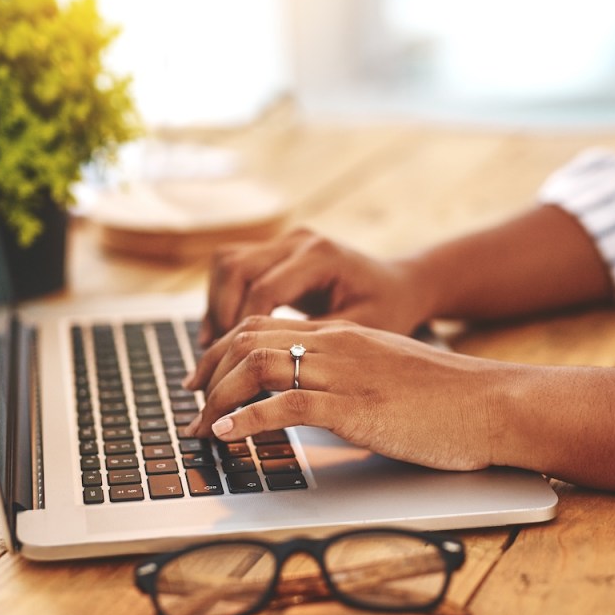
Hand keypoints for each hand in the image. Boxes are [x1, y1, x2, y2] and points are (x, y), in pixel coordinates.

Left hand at [184, 315, 515, 470]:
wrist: (495, 402)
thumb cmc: (450, 399)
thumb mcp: (389, 376)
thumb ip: (349, 379)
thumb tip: (312, 402)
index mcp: (345, 335)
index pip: (263, 327)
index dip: (222, 351)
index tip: (203, 379)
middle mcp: (338, 344)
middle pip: (248, 339)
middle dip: (207, 371)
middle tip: (189, 402)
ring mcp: (346, 374)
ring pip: (258, 367)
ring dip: (218, 399)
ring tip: (199, 427)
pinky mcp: (357, 407)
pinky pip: (287, 405)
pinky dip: (248, 419)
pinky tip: (228, 436)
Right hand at [199, 229, 430, 345]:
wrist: (402, 284)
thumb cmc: (388, 310)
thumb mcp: (359, 331)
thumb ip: (313, 345)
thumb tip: (265, 374)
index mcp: (321, 256)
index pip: (264, 289)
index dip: (242, 329)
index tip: (233, 368)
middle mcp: (299, 240)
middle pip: (235, 267)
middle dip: (220, 314)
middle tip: (214, 359)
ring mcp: (286, 240)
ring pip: (228, 262)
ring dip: (215, 304)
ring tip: (212, 347)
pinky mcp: (278, 249)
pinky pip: (236, 266)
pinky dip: (224, 297)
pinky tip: (223, 333)